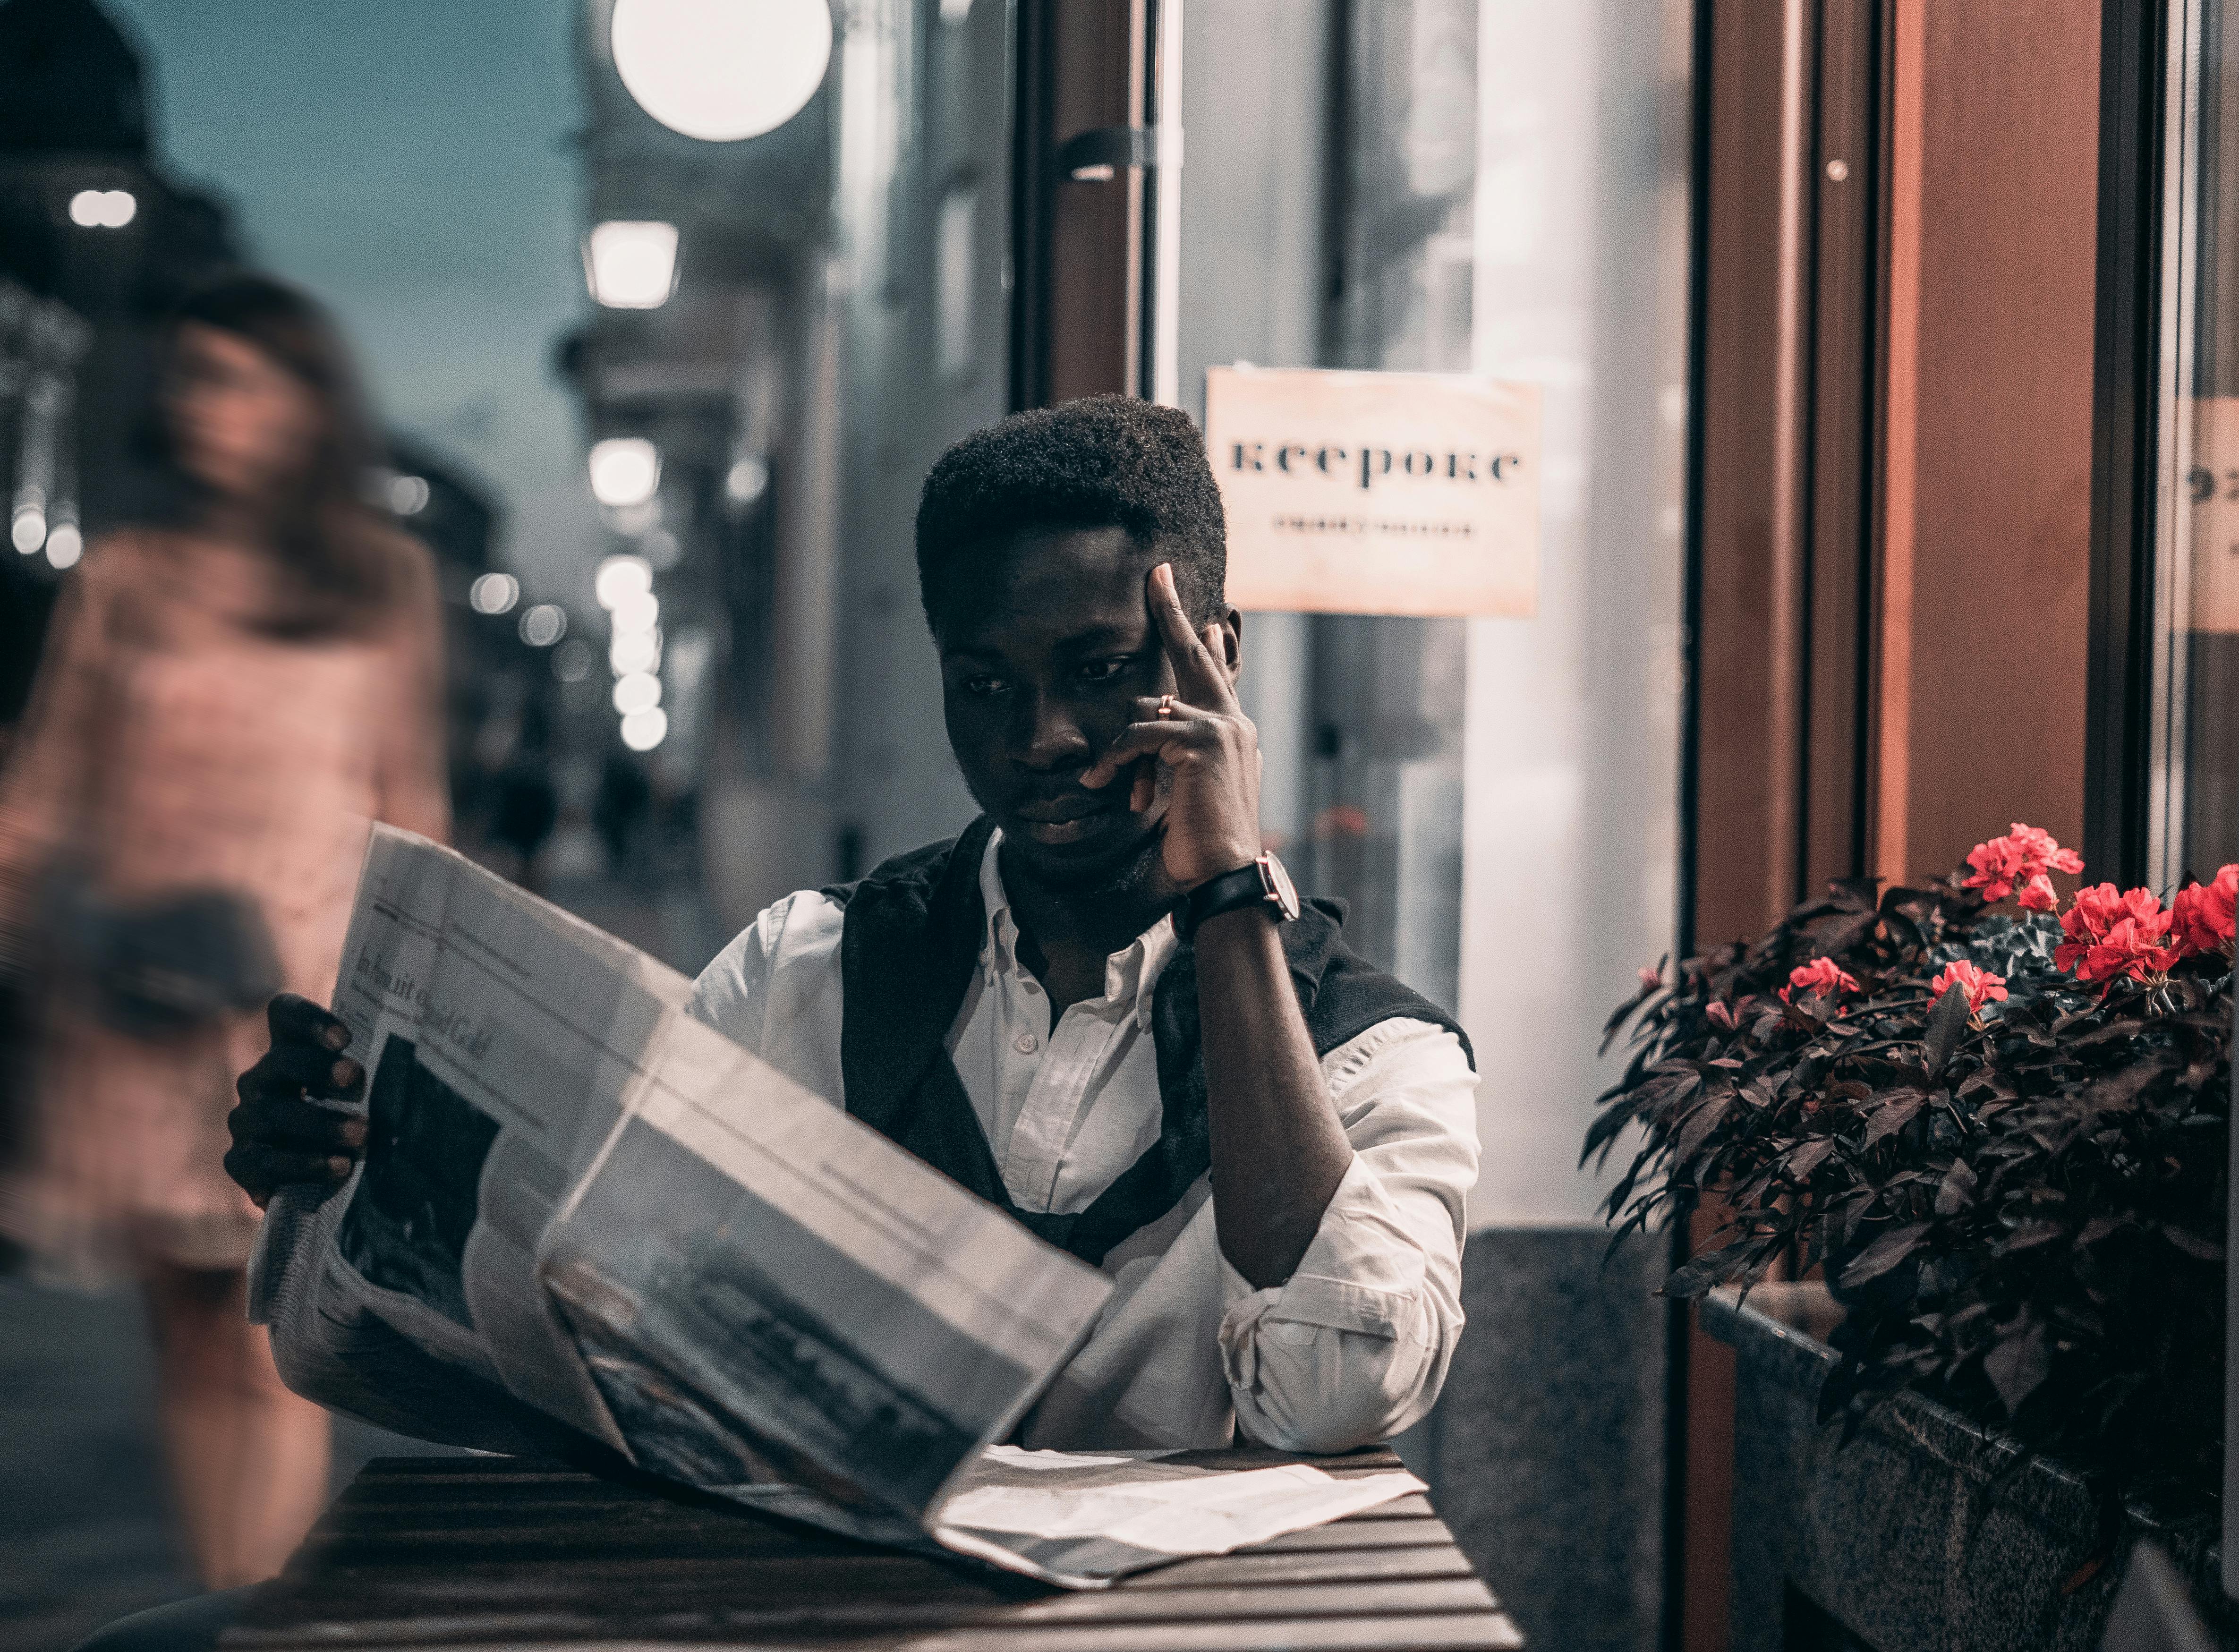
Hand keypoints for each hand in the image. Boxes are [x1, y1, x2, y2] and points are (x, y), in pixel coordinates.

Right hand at [225, 993, 367, 1207]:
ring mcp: (247, 1120)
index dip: (310, 1020)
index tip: (345, 1038)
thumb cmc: (350, 1122)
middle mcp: (261, 1079)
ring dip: (321, 1123)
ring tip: (364, 1133)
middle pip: (281, 1061)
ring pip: (275, 1113)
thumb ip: (379, 1071)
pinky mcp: (241, 1162)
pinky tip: (340, 1167)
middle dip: (318, 1068)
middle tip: (356, 1077)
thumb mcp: (364, 1094)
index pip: (285, 1014)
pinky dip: (306, 1165)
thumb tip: (426, 1062)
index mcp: (290, 1051)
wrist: (315, 1186)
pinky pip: (267, 1162)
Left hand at [1081, 562, 1261, 889]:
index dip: (1204, 644)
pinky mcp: (1201, 741)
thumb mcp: (1189, 788)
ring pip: (1147, 711)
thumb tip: (1160, 723)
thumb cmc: (1203, 840)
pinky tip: (1111, 786)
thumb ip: (1180, 753)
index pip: (1214, 674)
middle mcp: (1232, 721)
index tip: (1203, 619)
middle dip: (1171, 611)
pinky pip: (1141, 735)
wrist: (1225, 872)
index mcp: (1232, 730)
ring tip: (1111, 786)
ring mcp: (1221, 727)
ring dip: (1121, 753)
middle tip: (1157, 575)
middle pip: (1194, 655)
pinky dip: (1119, 760)